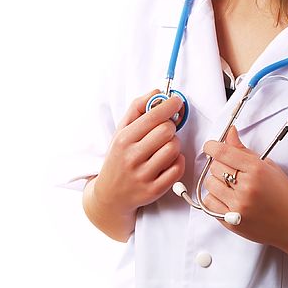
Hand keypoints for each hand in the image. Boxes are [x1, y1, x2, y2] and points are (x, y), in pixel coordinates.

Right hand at [93, 90, 185, 219]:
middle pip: (167, 130)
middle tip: (164, 131)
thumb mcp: (122, 130)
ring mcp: (143, 176)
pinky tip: (168, 161)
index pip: (153, 116)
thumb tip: (158, 92)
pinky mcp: (154, 191)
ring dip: (174, 144)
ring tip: (164, 147)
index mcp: (124, 139)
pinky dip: (178, 162)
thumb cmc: (120, 156)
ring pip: (174, 148)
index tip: (176, 102)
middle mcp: (131, 157)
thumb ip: (138, 107)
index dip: (170, 105)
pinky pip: (178, 168)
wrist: (109, 195)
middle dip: (170, 127)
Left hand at [202, 126, 287, 249]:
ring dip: (216, 181)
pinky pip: (209, 203)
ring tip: (230, 184)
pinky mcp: (231, 222)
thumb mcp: (267, 166)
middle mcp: (246, 187)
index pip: (223, 152)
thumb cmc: (283, 194)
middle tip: (230, 168)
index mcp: (256, 170)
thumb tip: (229, 132)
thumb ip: (244, 150)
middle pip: (214, 167)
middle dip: (219, 164)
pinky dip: (214, 198)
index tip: (210, 146)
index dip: (212, 146)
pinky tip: (227, 197)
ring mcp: (238, 206)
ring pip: (209, 184)